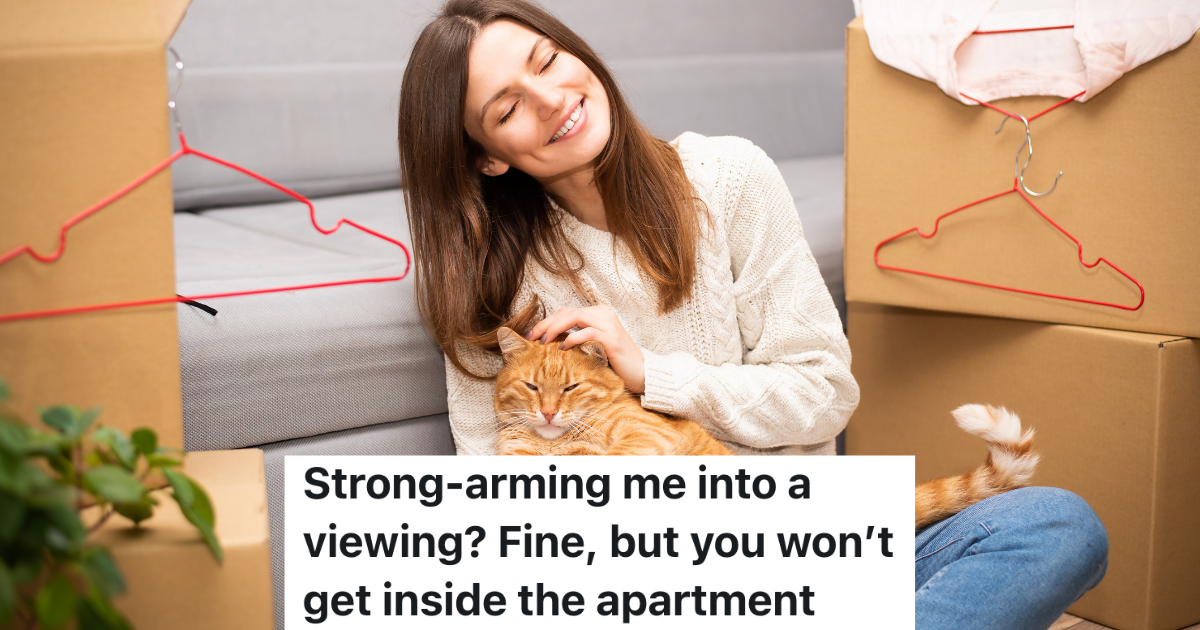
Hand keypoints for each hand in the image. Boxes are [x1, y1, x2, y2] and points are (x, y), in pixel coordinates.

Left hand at [526, 305, 645, 393]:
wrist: (642, 373)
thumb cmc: (615, 363)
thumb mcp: (592, 346)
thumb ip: (576, 339)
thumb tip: (548, 342)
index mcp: (598, 313)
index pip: (566, 312)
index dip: (547, 322)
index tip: (532, 336)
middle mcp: (603, 313)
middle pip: (567, 312)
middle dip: (546, 324)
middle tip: (532, 338)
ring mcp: (609, 324)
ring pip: (574, 317)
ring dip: (555, 329)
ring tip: (543, 342)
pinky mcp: (612, 338)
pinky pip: (587, 333)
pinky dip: (572, 339)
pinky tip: (562, 349)